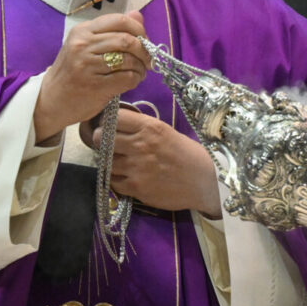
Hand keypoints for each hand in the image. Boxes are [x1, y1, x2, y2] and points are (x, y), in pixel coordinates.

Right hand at [33, 12, 150, 141]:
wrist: (51, 100)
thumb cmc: (72, 72)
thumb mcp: (86, 46)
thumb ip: (111, 30)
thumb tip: (137, 15)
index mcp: (82, 31)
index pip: (119, 20)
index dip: (138, 29)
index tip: (144, 40)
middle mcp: (83, 45)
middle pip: (126, 40)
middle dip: (144, 50)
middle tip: (147, 59)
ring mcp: (87, 66)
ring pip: (129, 59)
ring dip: (141, 67)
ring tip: (140, 71)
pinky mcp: (95, 86)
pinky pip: (127, 78)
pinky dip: (136, 79)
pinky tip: (133, 80)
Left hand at [81, 108, 221, 216]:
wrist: (204, 182)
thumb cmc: (187, 154)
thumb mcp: (167, 132)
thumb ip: (142, 129)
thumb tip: (117, 126)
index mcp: (150, 127)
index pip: (115, 117)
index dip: (108, 121)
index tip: (109, 125)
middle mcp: (140, 145)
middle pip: (102, 138)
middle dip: (102, 141)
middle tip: (108, 145)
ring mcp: (136, 168)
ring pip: (105, 161)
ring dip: (109, 161)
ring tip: (120, 162)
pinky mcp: (136, 187)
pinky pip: (113, 181)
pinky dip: (117, 179)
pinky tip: (127, 177)